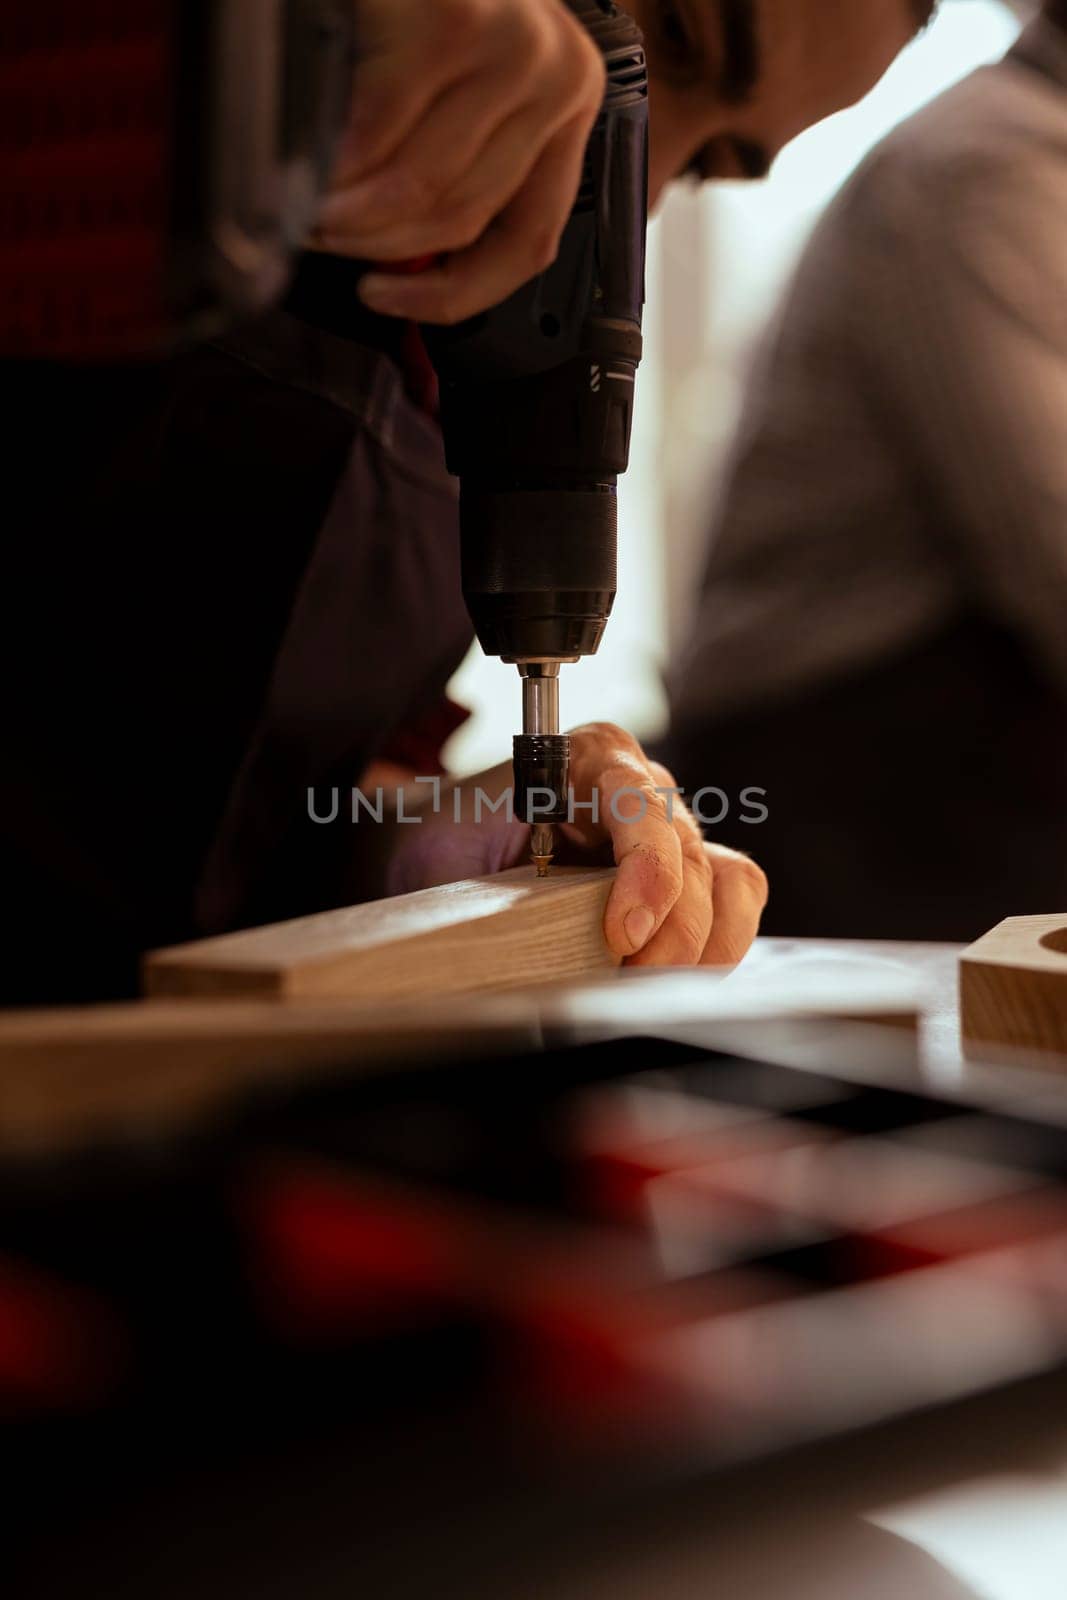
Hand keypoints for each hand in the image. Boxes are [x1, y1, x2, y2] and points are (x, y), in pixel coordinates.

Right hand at [312, 0, 605, 323]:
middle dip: (374, 245)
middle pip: (461, 219)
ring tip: (305, 209)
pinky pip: (379, 141)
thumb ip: (453, 162)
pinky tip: (307, 169)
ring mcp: (517, 50)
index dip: (455, 296)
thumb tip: (409, 268)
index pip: (528, 240)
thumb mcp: (453, 87)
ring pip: (421, 191)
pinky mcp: (458, 28)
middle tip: (317, 237)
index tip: (390, 304)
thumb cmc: (405, 4)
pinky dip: (331, 168)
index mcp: (568, 100)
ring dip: (347, 216)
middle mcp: (560, 76)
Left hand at [385, 723, 768, 967]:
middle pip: (694, 857)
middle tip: (630, 985)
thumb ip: (487, 882)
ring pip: (729, 883)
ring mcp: (667, 834)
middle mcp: (640, 788)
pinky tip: (669, 981)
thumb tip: (516, 947)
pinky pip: (730, 910)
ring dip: (703, 945)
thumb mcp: (446, 852)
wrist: (431, 851)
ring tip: (649, 987)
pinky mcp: (681, 881)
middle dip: (674, 933)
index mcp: (586, 758)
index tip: (622, 937)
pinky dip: (712, 952)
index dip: (647, 873)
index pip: (642, 805)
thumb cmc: (440, 843)